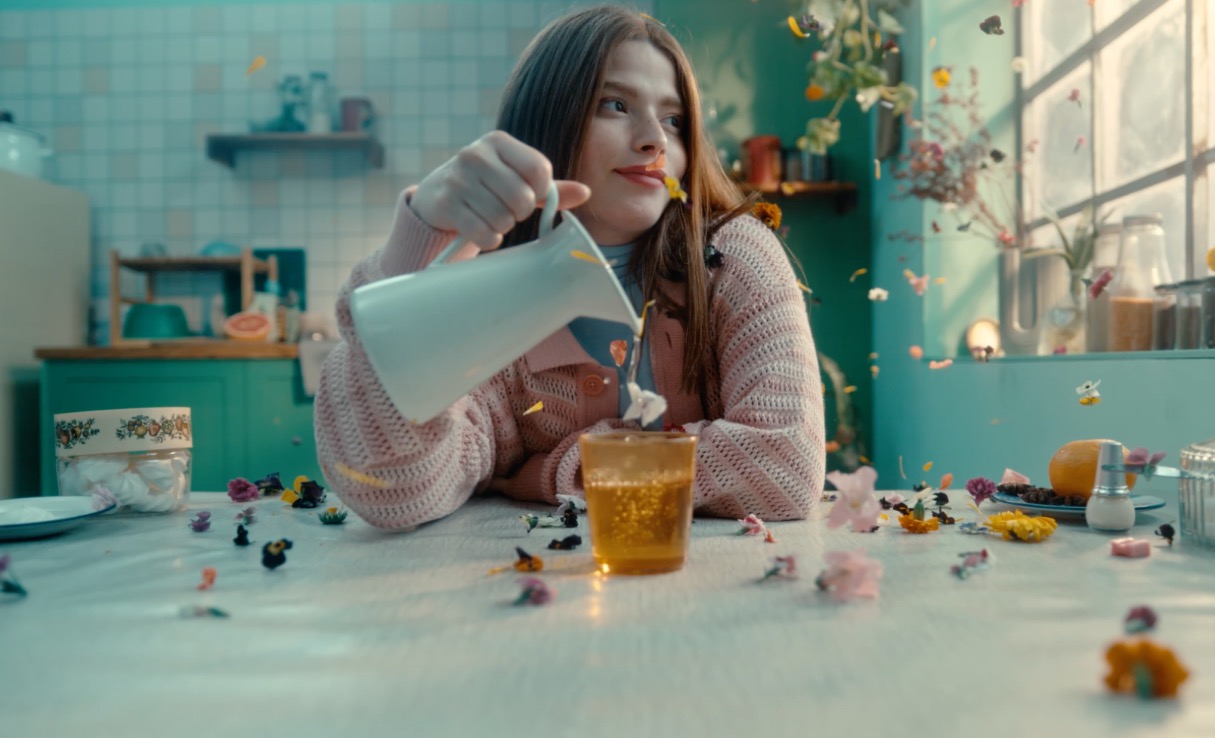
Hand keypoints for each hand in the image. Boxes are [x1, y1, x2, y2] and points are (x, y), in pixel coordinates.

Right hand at [409, 131, 591, 250]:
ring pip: (503, 218)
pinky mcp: (445, 203)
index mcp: (498, 142)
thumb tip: (586, 192)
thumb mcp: (516, 180)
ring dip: (503, 226)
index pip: (539, 169)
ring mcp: (457, 178)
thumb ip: (550, 188)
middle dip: (521, 212)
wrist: (436, 195)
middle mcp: (475, 154)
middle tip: (509, 211)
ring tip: (491, 217)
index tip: (531, 195)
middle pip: (523, 197)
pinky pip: (484, 233)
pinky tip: (480, 229)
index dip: (541, 191)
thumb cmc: (486, 187)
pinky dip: (489, 239)